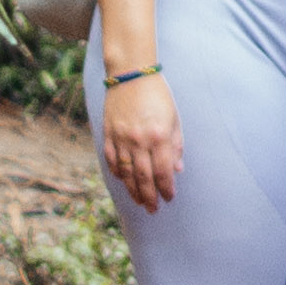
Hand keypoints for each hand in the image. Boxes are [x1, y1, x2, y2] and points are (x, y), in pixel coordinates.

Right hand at [99, 70, 182, 212]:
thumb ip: (175, 145)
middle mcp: (139, 140)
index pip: (163, 171)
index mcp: (159, 136)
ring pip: (126, 173)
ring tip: (139, 201)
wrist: (131, 75)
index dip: (166, 188)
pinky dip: (117, 173)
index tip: (169, 198)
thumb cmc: (158, 95)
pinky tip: (123, 181)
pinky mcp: (109, 134)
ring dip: (133, 190)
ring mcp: (121, 138)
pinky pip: (112, 160)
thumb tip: (176, 169)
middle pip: (144, 177)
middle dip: (149, 196)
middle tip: (153, 209)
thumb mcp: (174, 118)